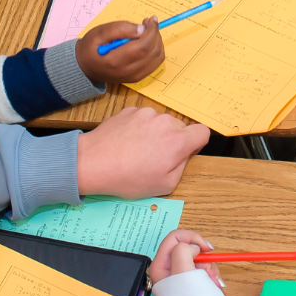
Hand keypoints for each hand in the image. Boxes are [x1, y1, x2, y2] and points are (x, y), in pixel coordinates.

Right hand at [76, 18, 164, 85]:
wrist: (85, 68)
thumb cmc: (90, 48)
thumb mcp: (99, 33)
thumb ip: (119, 29)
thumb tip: (142, 29)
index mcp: (116, 61)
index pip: (143, 47)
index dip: (152, 32)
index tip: (151, 19)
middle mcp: (128, 72)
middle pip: (153, 52)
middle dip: (155, 34)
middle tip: (147, 22)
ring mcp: (134, 77)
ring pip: (157, 58)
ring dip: (157, 42)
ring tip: (147, 31)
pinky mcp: (138, 77)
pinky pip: (155, 64)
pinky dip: (156, 50)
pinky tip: (147, 42)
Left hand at [76, 107, 209, 198]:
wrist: (92, 163)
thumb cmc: (127, 178)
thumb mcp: (164, 185)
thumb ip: (182, 167)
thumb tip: (184, 155)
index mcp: (178, 141)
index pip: (203, 132)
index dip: (196, 143)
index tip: (184, 152)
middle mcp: (165, 121)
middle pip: (179, 128)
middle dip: (172, 140)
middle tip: (154, 157)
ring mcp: (146, 113)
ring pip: (160, 122)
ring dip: (154, 133)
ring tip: (136, 151)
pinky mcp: (130, 110)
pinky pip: (142, 118)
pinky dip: (138, 128)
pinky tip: (126, 142)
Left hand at [148, 229, 223, 288]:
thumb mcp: (184, 273)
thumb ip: (182, 252)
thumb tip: (190, 247)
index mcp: (160, 266)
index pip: (174, 238)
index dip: (192, 239)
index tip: (205, 249)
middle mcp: (168, 270)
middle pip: (188, 247)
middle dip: (203, 257)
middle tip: (207, 270)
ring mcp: (180, 277)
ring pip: (198, 258)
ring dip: (209, 268)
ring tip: (211, 283)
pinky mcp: (192, 283)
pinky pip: (203, 269)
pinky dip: (211, 275)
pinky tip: (213, 286)